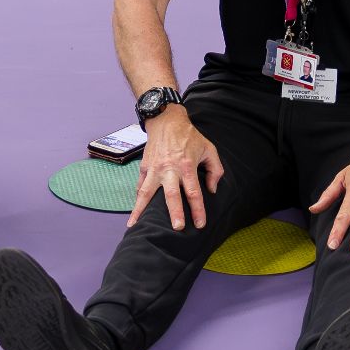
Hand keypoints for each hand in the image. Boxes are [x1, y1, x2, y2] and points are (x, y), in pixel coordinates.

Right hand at [129, 108, 224, 231]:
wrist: (166, 120)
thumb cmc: (189, 136)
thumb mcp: (209, 149)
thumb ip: (215, 170)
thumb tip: (211, 190)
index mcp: (187, 166)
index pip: (194, 192)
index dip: (198, 210)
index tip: (200, 224)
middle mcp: (169, 169)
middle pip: (171, 195)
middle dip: (175, 213)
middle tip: (177, 228)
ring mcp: (154, 169)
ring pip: (146, 192)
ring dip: (141, 209)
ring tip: (134, 225)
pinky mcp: (144, 167)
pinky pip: (140, 186)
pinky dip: (137, 199)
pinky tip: (136, 212)